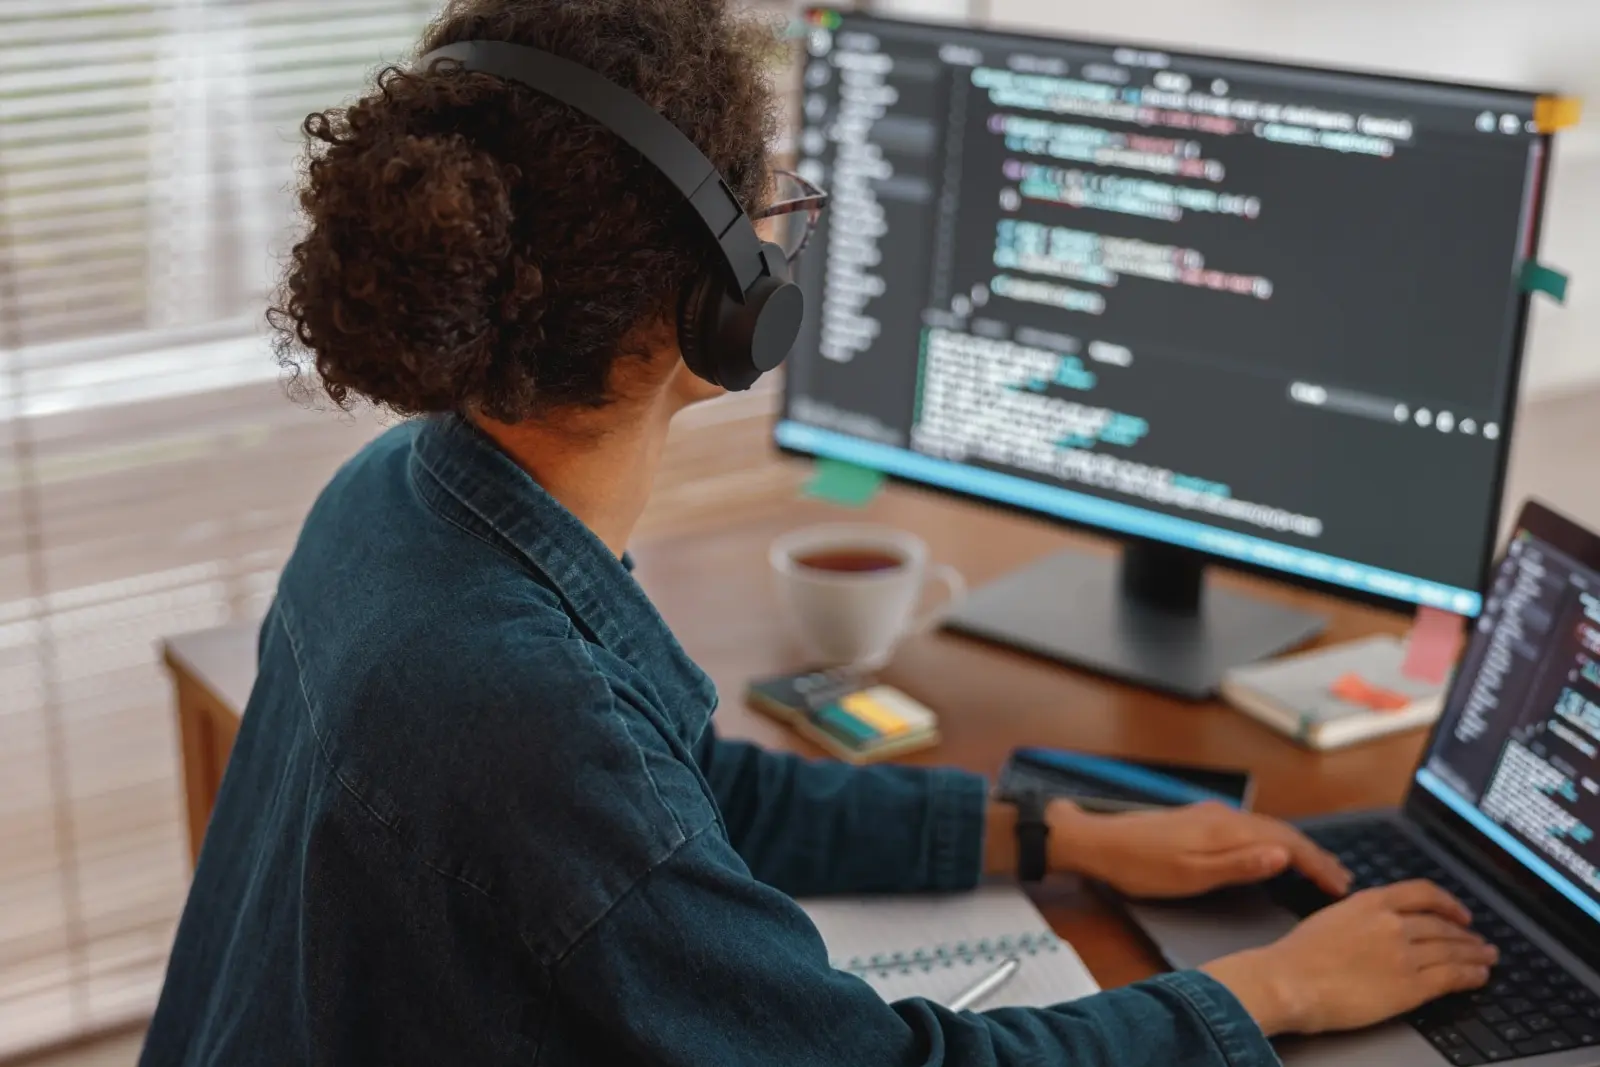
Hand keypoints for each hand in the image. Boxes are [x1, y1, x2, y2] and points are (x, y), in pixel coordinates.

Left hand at [1054, 800, 1351, 897]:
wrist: (1098, 842)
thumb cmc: (1140, 866)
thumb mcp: (1190, 875)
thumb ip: (1238, 865)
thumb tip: (1283, 855)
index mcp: (1226, 829)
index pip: (1287, 843)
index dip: (1317, 864)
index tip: (1340, 885)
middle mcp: (1224, 816)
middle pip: (1282, 832)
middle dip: (1314, 855)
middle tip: (1340, 879)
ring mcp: (1211, 815)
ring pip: (1266, 828)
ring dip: (1295, 847)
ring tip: (1317, 868)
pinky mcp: (1199, 820)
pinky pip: (1250, 828)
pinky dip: (1272, 841)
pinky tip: (1272, 853)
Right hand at [1202, 881, 1496, 1035]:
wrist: (1290, 981)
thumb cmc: (1297, 955)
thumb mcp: (1331, 919)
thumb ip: (1360, 918)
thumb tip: (1376, 926)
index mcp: (1371, 902)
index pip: (1423, 893)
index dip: (1448, 903)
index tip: (1459, 913)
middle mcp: (1393, 923)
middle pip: (1443, 925)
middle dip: (1466, 934)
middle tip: (1480, 941)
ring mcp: (1404, 954)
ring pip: (1452, 949)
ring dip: (1475, 954)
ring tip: (1487, 958)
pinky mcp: (1410, 986)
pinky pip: (1451, 976)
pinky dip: (1471, 975)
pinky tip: (1479, 976)